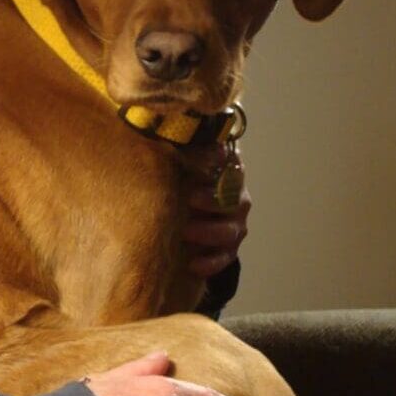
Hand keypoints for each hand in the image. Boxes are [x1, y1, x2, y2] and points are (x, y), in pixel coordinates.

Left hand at [180, 144, 250, 277]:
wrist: (188, 213)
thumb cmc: (180, 178)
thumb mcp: (179, 161)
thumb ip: (179, 150)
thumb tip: (159, 131)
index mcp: (226, 169)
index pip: (229, 162)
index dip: (217, 162)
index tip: (200, 163)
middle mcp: (236, 195)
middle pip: (233, 198)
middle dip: (212, 200)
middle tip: (188, 198)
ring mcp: (235, 223)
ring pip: (230, 229)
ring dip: (208, 231)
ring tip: (184, 232)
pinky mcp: (229, 248)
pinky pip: (225, 257)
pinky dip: (210, 262)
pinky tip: (192, 263)